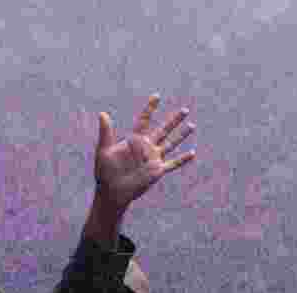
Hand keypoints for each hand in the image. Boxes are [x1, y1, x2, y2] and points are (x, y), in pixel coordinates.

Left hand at [94, 94, 195, 211]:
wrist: (111, 191)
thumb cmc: (105, 171)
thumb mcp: (104, 150)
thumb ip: (106, 132)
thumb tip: (103, 113)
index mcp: (135, 140)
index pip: (144, 120)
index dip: (150, 108)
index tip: (157, 97)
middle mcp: (147, 147)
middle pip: (163, 130)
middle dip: (174, 120)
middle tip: (185, 110)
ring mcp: (153, 159)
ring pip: (171, 144)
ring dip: (182, 135)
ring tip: (192, 125)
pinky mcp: (157, 171)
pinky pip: (172, 164)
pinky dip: (182, 159)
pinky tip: (193, 153)